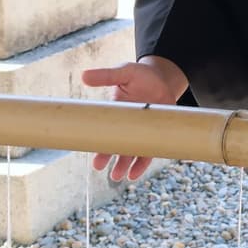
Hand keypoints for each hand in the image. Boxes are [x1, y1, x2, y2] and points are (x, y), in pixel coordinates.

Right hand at [81, 57, 186, 180]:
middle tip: (99, 166)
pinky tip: (134, 174)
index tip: (93, 156)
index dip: (97, 144)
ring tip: (117, 176)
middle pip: (115, 145)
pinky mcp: (155, 133)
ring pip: (130, 153)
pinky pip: (148, 152)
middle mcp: (125, 126)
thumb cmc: (141, 75)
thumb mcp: (123, 72)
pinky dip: (141, 164)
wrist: (163, 78)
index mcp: (114, 113)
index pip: (102, 131)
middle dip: (107, 157)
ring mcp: (140, 131)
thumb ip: (106, 75)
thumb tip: (84, 76)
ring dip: (123, 165)